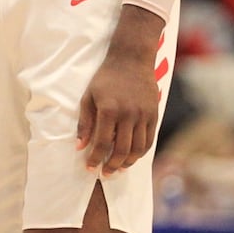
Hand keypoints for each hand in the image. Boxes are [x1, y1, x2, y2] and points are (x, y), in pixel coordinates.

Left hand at [76, 49, 161, 177]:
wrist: (131, 59)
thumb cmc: (106, 78)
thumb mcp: (89, 96)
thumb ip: (85, 123)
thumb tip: (80, 147)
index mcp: (108, 109)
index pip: (101, 143)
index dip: (95, 158)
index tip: (90, 168)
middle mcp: (128, 114)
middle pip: (121, 150)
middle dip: (111, 165)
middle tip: (105, 174)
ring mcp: (143, 115)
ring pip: (137, 148)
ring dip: (127, 162)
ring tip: (118, 168)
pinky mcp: (154, 114)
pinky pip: (149, 140)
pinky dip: (140, 153)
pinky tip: (132, 157)